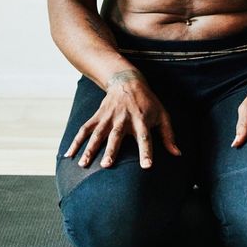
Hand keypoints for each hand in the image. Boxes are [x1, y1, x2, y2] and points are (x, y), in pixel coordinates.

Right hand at [63, 69, 182, 169]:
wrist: (127, 80)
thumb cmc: (148, 101)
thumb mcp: (163, 115)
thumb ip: (168, 135)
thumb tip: (177, 154)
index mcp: (141, 120)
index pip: (145, 139)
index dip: (146, 152)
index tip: (146, 166)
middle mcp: (123, 119)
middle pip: (116, 136)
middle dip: (111, 150)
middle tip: (106, 165)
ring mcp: (108, 117)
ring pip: (97, 134)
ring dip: (89, 148)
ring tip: (83, 164)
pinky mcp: (97, 116)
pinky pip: (84, 129)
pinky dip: (76, 141)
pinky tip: (68, 154)